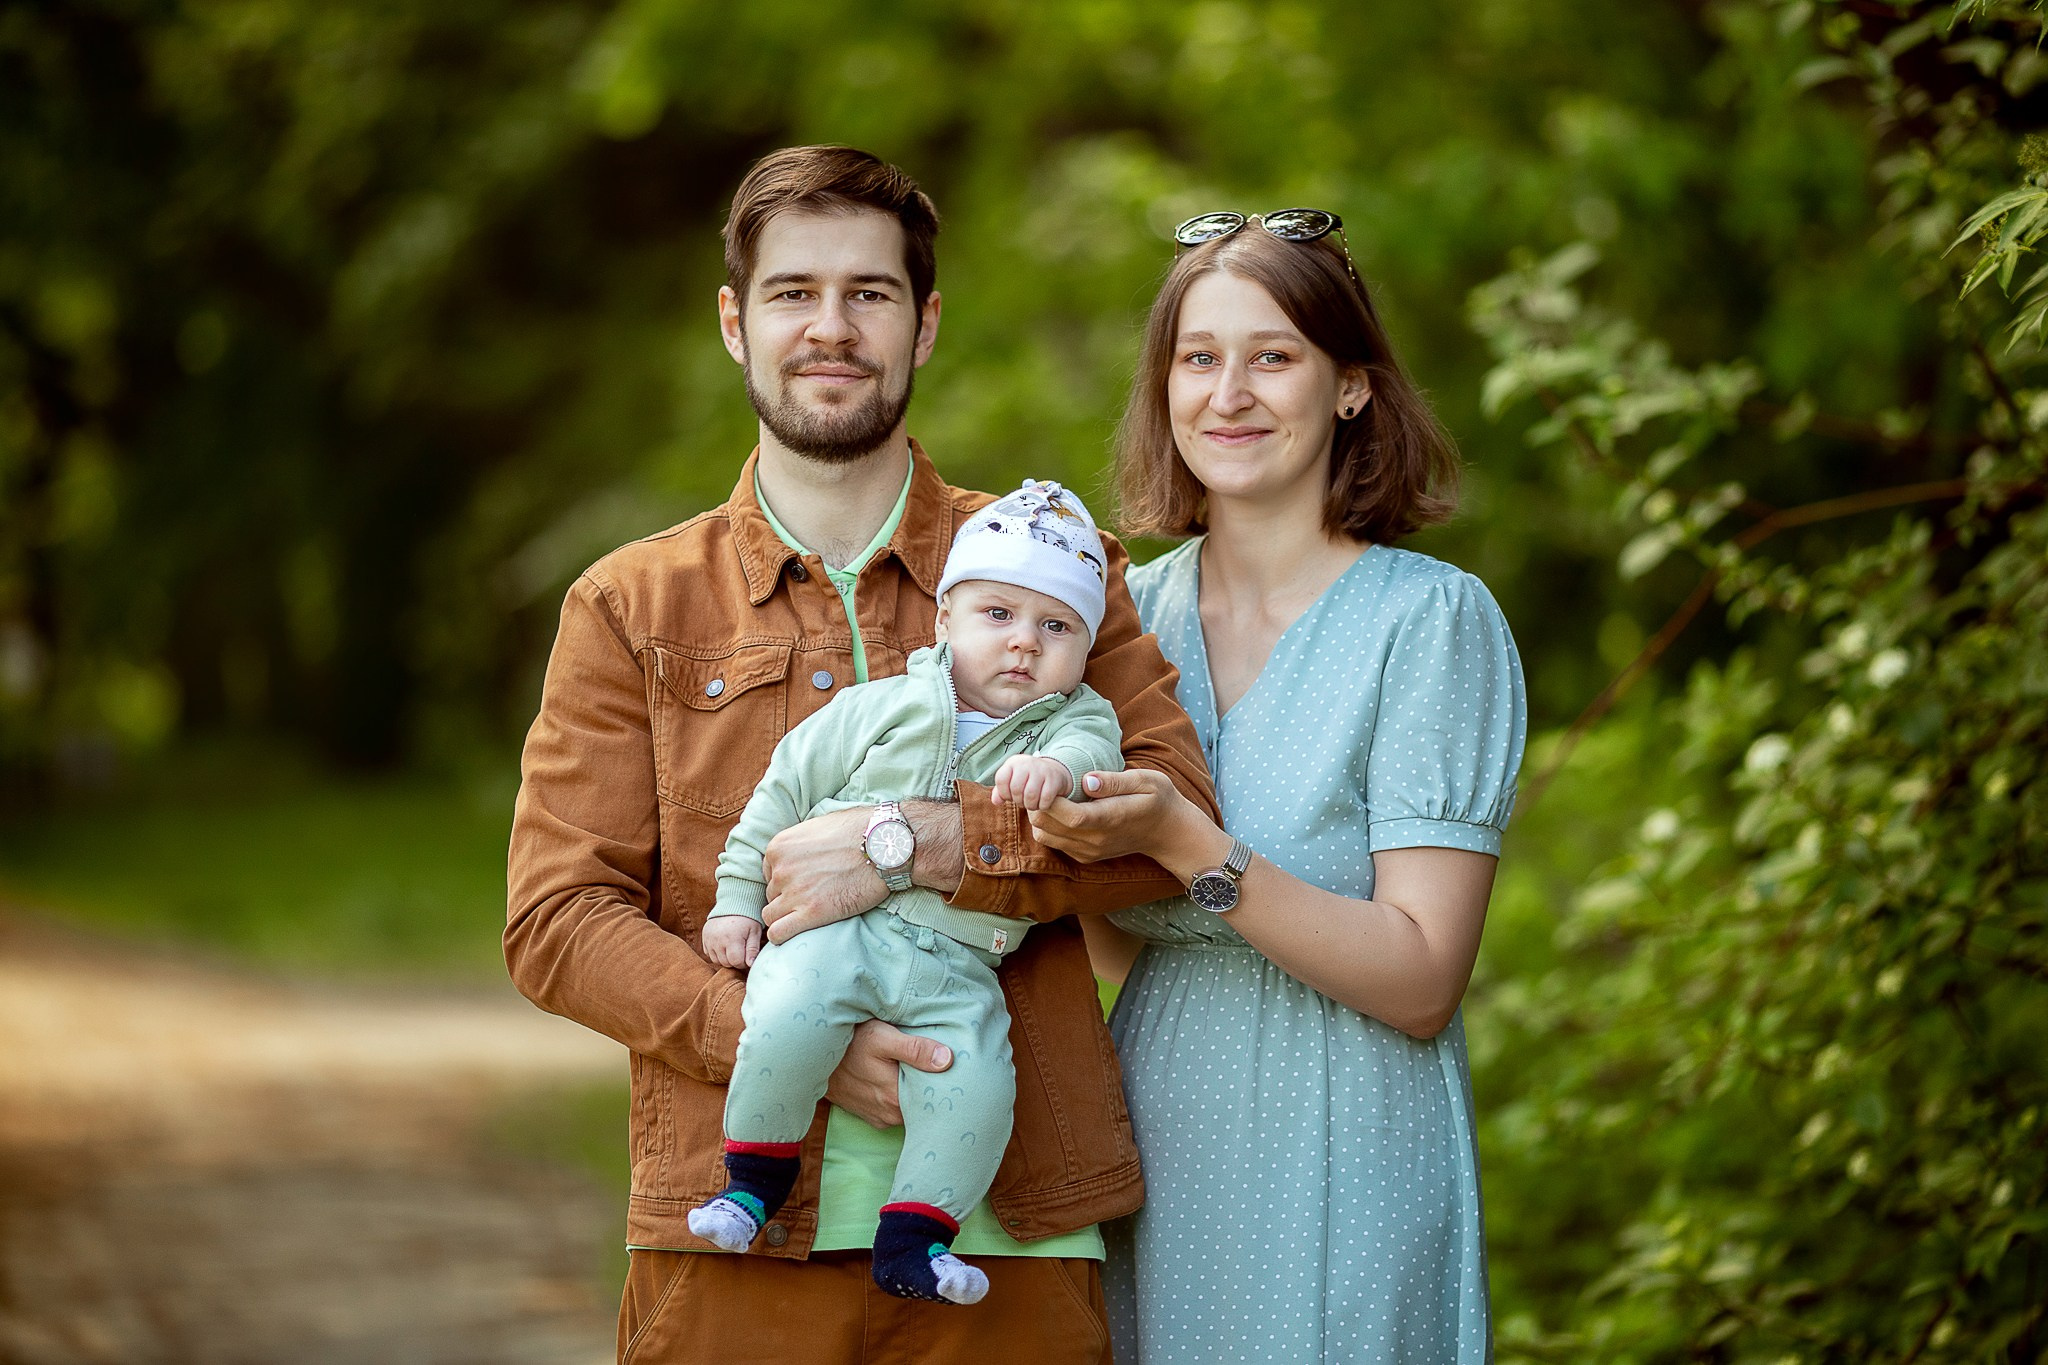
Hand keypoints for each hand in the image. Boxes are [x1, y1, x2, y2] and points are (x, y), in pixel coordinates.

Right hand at [701, 916, 763, 968]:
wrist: (733, 903)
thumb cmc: (747, 919)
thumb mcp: (754, 932)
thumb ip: (753, 949)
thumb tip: (751, 964)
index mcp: (733, 939)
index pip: (736, 962)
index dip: (744, 962)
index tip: (747, 956)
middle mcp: (718, 940)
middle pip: (726, 963)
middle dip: (734, 961)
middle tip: (741, 951)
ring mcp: (709, 939)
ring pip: (716, 960)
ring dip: (725, 958)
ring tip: (732, 947)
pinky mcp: (704, 937)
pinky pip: (709, 953)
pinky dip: (716, 953)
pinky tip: (724, 945)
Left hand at [761, 807, 888, 944]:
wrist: (885, 845)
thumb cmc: (859, 830)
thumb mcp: (818, 826)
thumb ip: (801, 843)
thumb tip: (802, 853)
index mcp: (779, 848)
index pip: (769, 873)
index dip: (786, 880)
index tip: (804, 882)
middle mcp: (780, 870)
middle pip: (771, 894)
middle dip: (788, 897)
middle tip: (813, 896)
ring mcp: (794, 893)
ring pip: (771, 915)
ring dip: (786, 917)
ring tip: (808, 914)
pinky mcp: (810, 913)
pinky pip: (778, 934)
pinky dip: (783, 935)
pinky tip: (798, 930)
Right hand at [824, 1020, 953, 1127]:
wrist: (812, 1055)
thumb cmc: (848, 1042)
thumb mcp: (881, 1036)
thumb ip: (914, 1049)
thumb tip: (947, 1060)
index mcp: (894, 1099)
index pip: (933, 1100)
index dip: (945, 1086)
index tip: (956, 1071)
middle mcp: (888, 1115)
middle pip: (921, 1105)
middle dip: (931, 1088)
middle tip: (943, 1066)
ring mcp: (878, 1117)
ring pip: (908, 1108)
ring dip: (914, 1092)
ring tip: (921, 1070)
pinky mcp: (869, 1114)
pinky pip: (893, 1109)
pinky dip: (899, 1096)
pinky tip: (901, 1078)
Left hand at [991, 755, 1074, 810]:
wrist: (1054, 772)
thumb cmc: (1028, 779)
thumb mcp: (1013, 780)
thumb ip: (1001, 791)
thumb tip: (996, 801)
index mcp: (1013, 763)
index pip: (1001, 779)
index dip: (1004, 793)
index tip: (1010, 797)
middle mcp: (1027, 763)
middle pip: (1016, 789)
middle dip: (1019, 801)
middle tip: (1023, 802)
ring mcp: (1041, 770)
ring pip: (1031, 795)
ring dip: (1030, 805)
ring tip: (1032, 804)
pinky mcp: (1054, 779)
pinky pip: (1046, 798)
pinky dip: (1043, 806)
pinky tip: (1042, 803)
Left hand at [1027, 767, 1215, 871]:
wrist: (1167, 832)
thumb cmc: (1157, 799)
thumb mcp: (1145, 781)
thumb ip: (1115, 781)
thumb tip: (1086, 781)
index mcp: (1111, 819)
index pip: (1071, 815)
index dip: (1050, 799)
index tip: (1046, 778)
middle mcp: (1096, 840)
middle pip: (1050, 826)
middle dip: (1037, 802)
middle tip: (1040, 779)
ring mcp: (1088, 851)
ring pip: (1044, 836)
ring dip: (1038, 814)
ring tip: (1048, 792)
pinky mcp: (1084, 855)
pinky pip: (1052, 841)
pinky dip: (1045, 824)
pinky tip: (1056, 806)